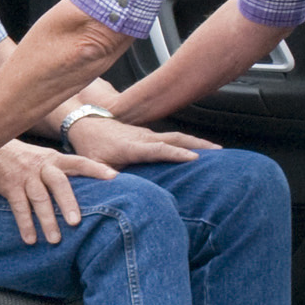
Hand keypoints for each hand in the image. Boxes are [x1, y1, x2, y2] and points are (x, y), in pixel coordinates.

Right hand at [0, 141, 115, 243]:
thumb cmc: (24, 159)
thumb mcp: (45, 159)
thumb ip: (62, 171)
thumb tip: (89, 190)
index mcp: (55, 159)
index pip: (79, 162)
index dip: (96, 169)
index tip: (114, 177)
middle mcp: (42, 166)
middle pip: (58, 183)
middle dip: (67, 202)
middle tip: (76, 223)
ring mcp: (25, 176)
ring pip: (39, 198)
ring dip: (47, 220)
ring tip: (55, 240)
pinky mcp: (9, 186)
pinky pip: (18, 206)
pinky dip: (25, 224)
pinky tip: (30, 239)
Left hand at [67, 116, 216, 168]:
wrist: (86, 123)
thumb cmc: (91, 147)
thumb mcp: (92, 163)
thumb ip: (102, 173)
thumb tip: (114, 181)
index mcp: (131, 146)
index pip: (158, 149)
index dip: (176, 153)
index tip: (194, 157)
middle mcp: (143, 137)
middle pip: (175, 138)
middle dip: (197, 143)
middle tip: (218, 151)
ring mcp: (147, 134)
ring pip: (176, 136)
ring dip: (197, 141)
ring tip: (217, 150)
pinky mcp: (149, 135)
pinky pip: (172, 138)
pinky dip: (188, 142)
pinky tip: (200, 150)